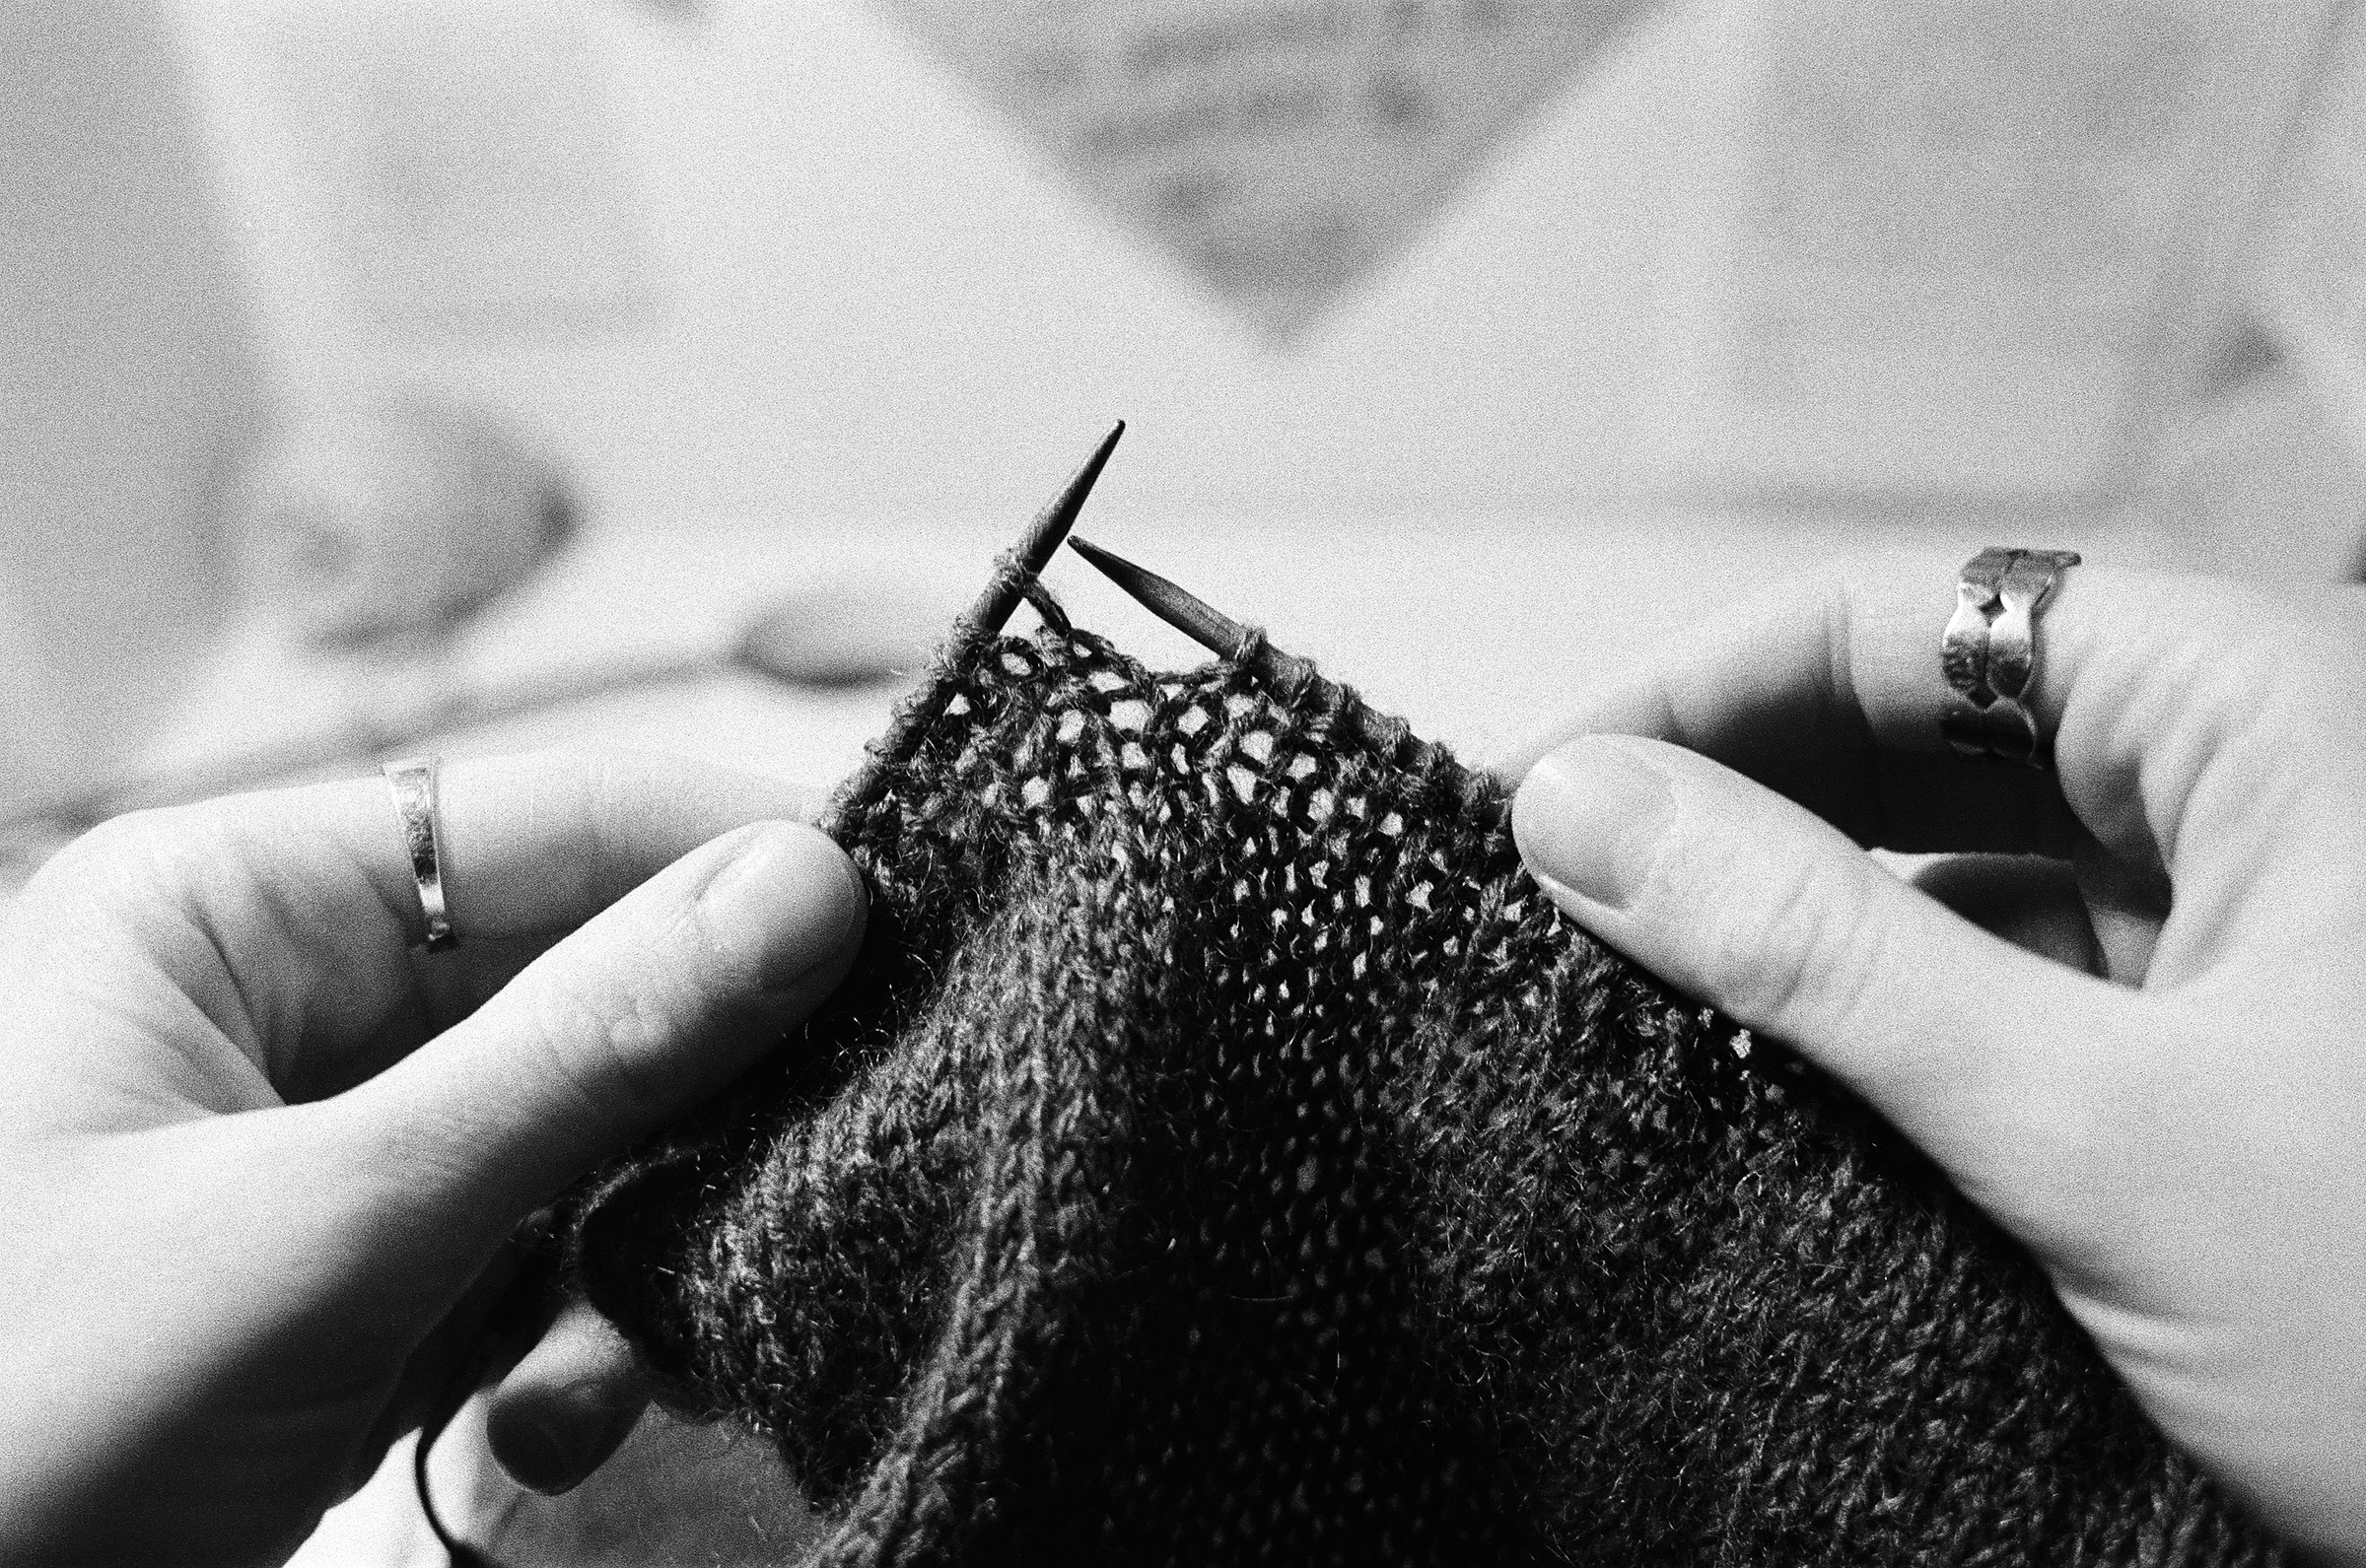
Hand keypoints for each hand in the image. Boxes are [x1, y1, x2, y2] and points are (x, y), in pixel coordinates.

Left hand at [0, 753, 865, 1567]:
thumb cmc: (18, 1428)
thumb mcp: (322, 1231)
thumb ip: (585, 1056)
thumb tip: (817, 884)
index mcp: (227, 913)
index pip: (546, 823)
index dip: (734, 858)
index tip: (917, 915)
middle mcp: (281, 1009)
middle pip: (578, 993)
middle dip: (683, 1112)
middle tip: (816, 1165)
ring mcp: (320, 1157)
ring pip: (575, 1147)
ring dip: (622, 1265)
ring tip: (594, 1376)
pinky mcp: (351, 1291)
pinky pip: (525, 1267)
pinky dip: (561, 1349)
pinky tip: (532, 1437)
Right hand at [1503, 560, 2365, 1560]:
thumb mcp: (2085, 1127)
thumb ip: (1816, 953)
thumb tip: (1580, 809)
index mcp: (2271, 720)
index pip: (1916, 623)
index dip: (1707, 690)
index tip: (1546, 792)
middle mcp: (2262, 784)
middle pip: (1932, 724)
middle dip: (1743, 797)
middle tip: (1562, 891)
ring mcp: (2247, 915)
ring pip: (1967, 853)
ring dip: (1805, 910)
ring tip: (1635, 980)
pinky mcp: (2225, 1038)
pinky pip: (2017, 969)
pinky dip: (1888, 1007)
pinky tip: (1774, 1071)